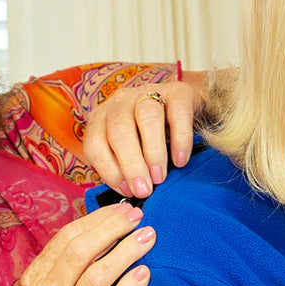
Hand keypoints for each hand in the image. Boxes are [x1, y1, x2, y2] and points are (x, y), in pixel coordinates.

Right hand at [9, 203, 155, 285]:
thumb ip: (66, 267)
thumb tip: (102, 231)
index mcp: (37, 278)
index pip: (67, 237)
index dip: (97, 219)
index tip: (121, 209)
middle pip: (81, 249)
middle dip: (112, 227)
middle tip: (138, 216)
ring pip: (97, 274)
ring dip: (125, 251)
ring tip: (148, 236)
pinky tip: (145, 273)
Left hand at [82, 79, 204, 198]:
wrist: (189, 115)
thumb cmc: (153, 141)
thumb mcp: (131, 153)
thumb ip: (123, 169)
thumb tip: (128, 193)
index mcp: (103, 118)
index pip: (95, 143)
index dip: (108, 170)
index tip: (126, 191)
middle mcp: (122, 102)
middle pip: (119, 130)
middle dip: (130, 164)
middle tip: (144, 190)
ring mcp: (149, 93)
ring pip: (146, 117)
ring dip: (152, 151)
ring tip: (159, 177)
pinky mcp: (179, 92)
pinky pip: (178, 113)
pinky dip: (180, 139)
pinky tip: (180, 161)